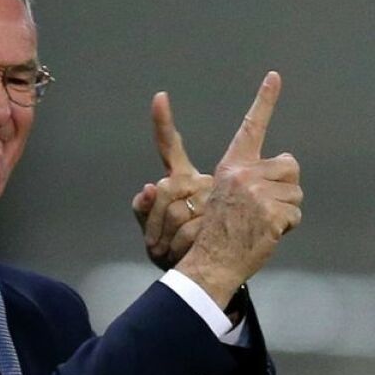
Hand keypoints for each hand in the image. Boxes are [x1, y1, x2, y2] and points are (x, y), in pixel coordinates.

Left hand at [132, 92, 212, 269]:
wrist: (207, 277)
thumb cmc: (176, 251)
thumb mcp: (153, 233)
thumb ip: (143, 210)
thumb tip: (147, 188)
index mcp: (183, 180)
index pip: (169, 148)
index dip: (163, 122)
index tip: (159, 97)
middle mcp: (203, 182)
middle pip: (165, 191)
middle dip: (154, 224)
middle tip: (157, 247)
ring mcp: (221, 196)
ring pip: (178, 213)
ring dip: (165, 240)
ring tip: (168, 253)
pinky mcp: (230, 217)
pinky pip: (195, 230)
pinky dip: (181, 247)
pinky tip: (184, 255)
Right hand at [174, 71, 302, 308]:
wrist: (210, 260)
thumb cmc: (216, 231)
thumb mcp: (223, 194)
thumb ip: (248, 178)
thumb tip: (280, 165)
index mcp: (232, 165)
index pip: (251, 127)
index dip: (264, 101)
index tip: (274, 77)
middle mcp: (244, 174)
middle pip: (289, 166)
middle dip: (285, 187)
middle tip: (263, 208)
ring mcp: (258, 193)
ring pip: (296, 193)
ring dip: (286, 210)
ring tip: (261, 223)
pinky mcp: (271, 212)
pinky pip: (295, 215)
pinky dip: (286, 228)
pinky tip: (266, 234)